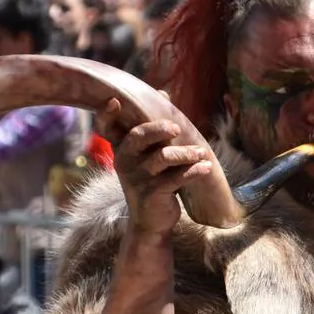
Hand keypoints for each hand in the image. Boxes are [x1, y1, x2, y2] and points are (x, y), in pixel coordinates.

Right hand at [94, 97, 211, 237]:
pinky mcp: (152, 194)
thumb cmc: (152, 180)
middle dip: (159, 128)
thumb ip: (155, 126)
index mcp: (121, 149)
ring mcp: (137, 179)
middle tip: (177, 128)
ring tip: (203, 152)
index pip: (107, 129)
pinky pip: (175, 178)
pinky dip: (193, 171)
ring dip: (186, 153)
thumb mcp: (149, 154)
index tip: (115, 100)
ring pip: (162, 157)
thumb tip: (163, 91)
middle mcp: (124, 161)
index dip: (107, 115)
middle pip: (138, 137)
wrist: (151, 222)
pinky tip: (206, 167)